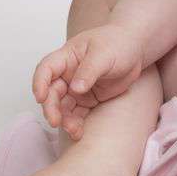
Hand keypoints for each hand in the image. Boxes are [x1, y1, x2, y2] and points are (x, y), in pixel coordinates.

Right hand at [31, 22, 144, 139]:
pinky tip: (78, 132)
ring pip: (63, 106)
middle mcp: (68, 73)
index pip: (46, 69)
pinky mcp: (88, 99)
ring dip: (64, 119)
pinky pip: (77, 113)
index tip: (41, 97)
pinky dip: (76, 123)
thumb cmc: (119, 43)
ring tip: (74, 130)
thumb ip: (88, 71)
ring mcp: (77, 87)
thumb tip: (75, 89)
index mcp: (67, 57)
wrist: (136, 50)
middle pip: (52, 92)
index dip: (40, 83)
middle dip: (51, 108)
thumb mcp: (104, 54)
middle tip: (56, 122)